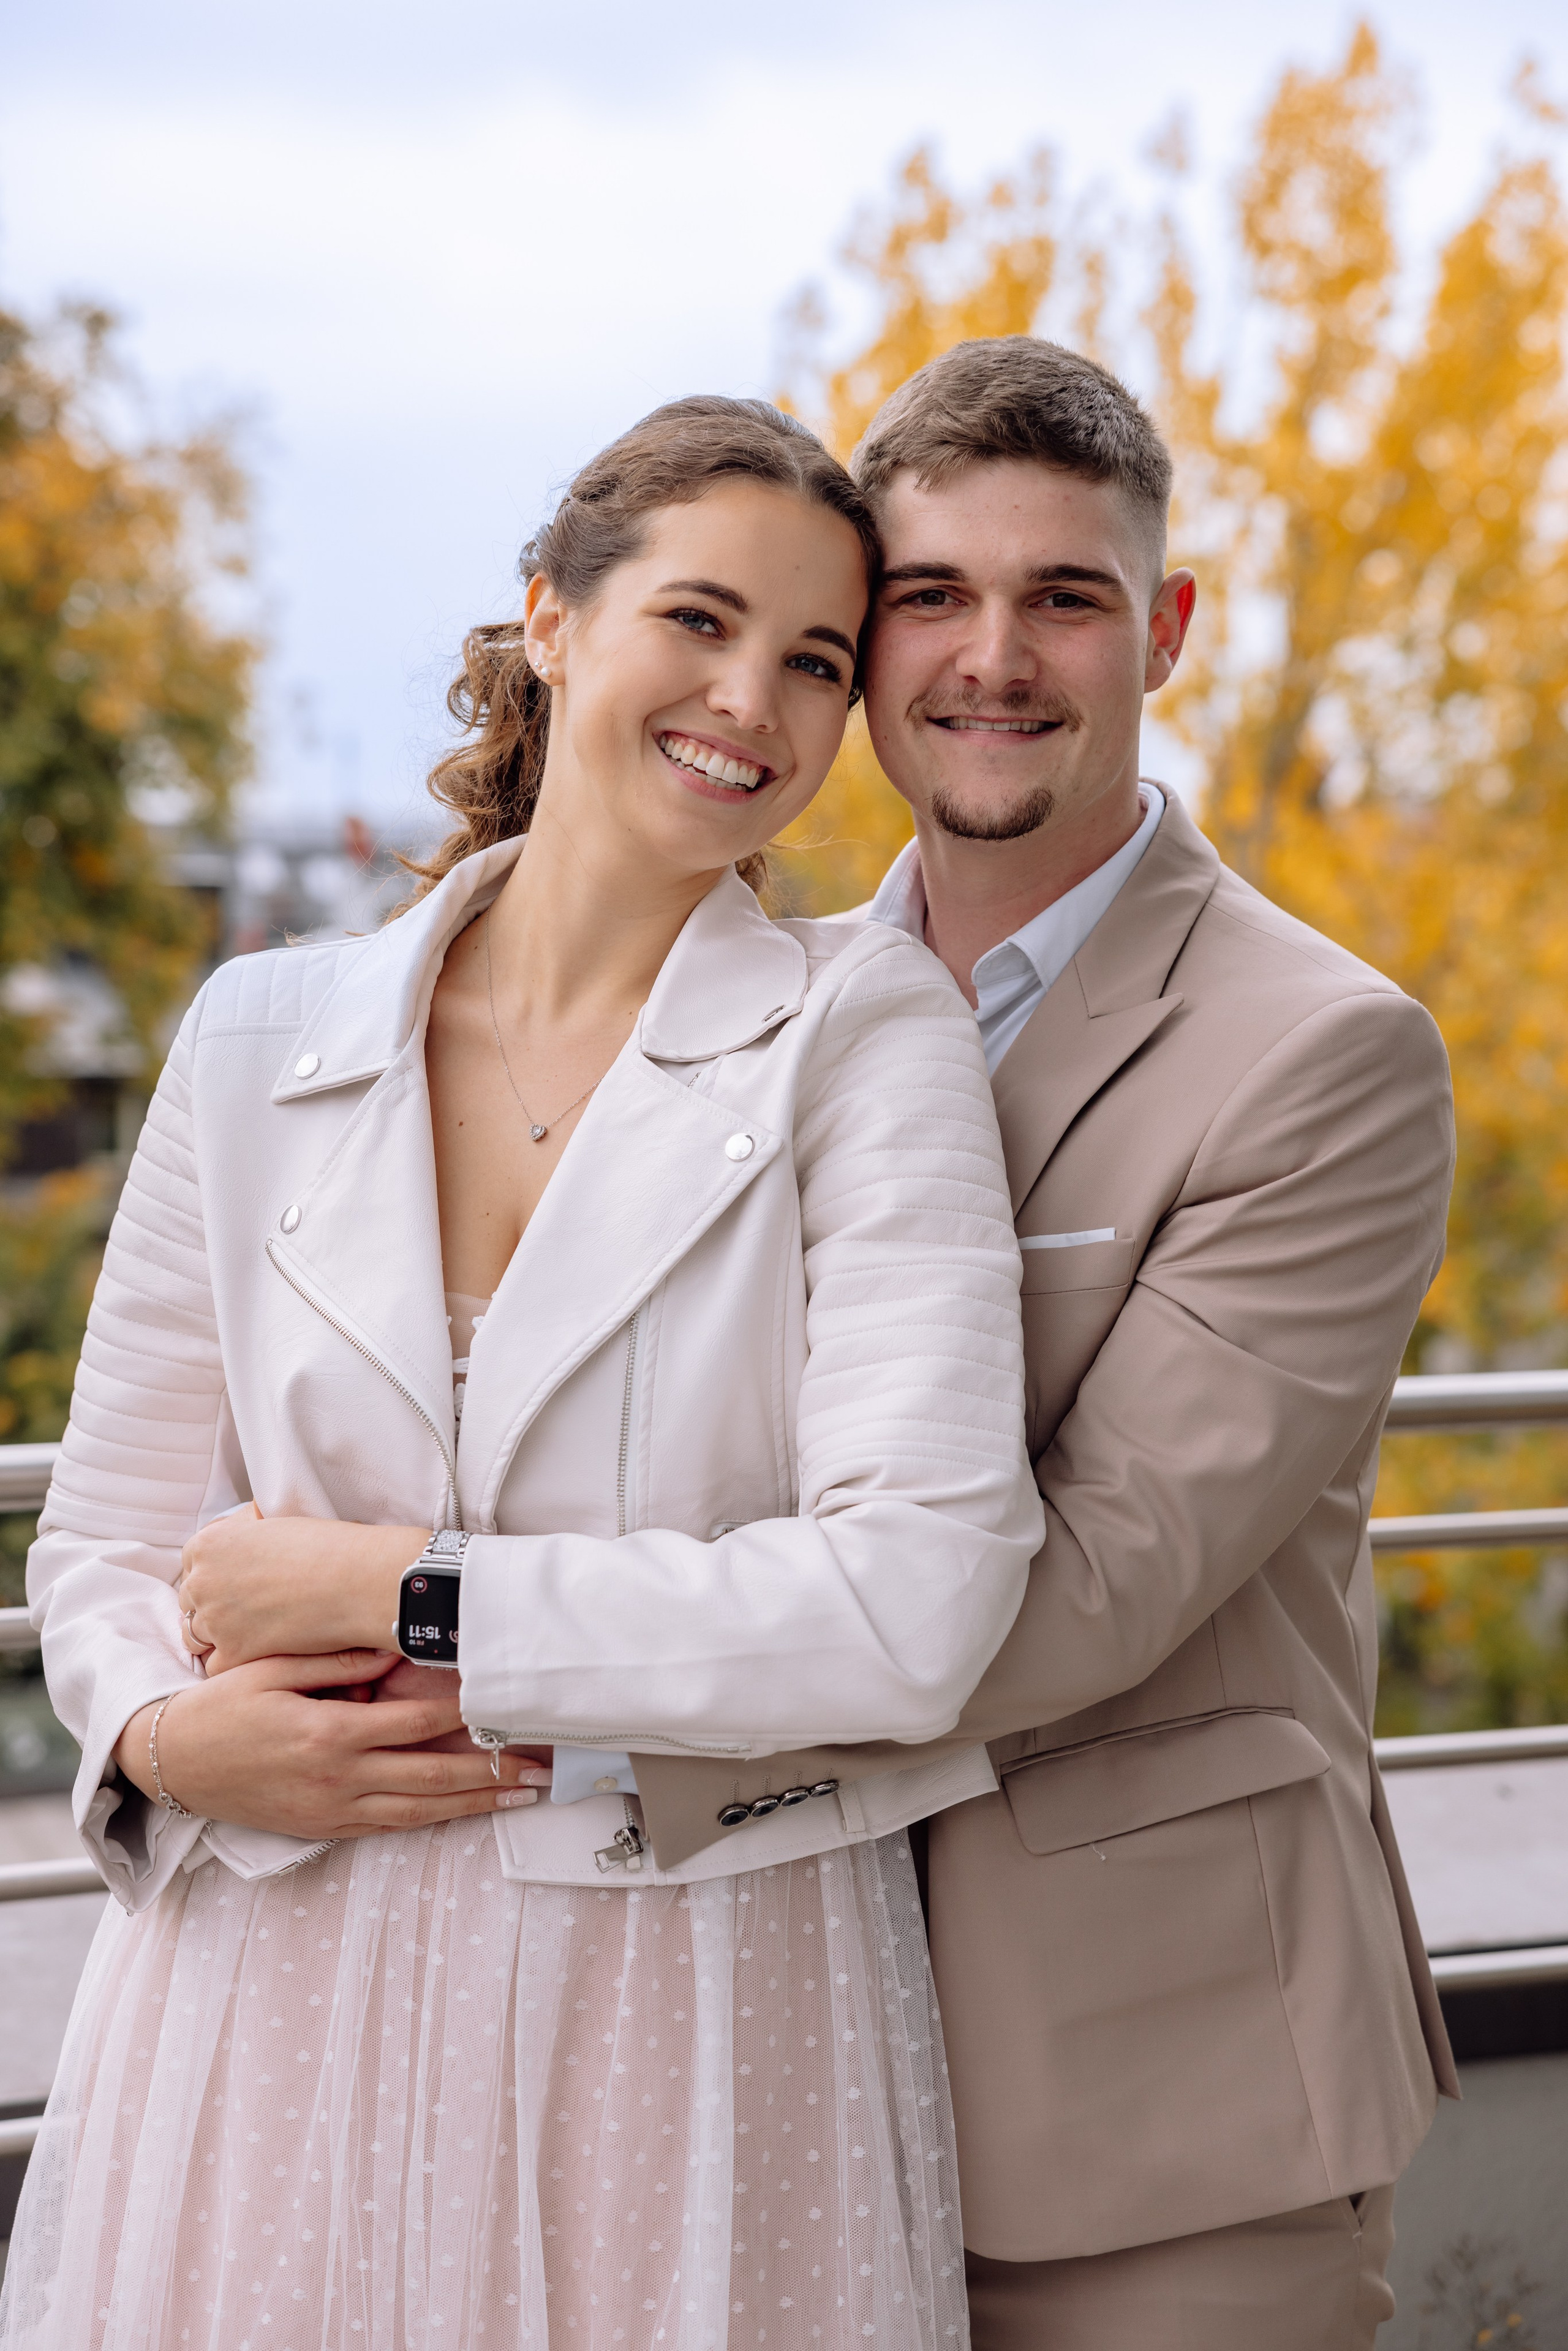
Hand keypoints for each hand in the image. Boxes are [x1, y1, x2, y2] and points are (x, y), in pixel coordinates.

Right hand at [114, 1650, 550, 1840]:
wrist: (172, 1763)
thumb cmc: (222, 1707)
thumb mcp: (272, 1668)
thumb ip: (336, 1660)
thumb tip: (391, 1647)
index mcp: (328, 1733)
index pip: (415, 1724)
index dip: (466, 1716)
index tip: (505, 1704)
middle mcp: (338, 1778)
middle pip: (432, 1777)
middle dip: (492, 1772)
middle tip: (541, 1766)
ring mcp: (333, 1809)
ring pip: (420, 1810)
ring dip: (476, 1803)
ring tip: (522, 1795)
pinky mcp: (324, 1827)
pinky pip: (390, 1826)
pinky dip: (434, 1820)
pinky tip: (465, 1812)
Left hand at [179, 1508, 430, 1672]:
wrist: (357, 1579)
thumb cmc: (330, 1545)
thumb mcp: (276, 1522)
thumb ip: (247, 1533)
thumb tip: (246, 1532)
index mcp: (210, 1544)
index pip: (192, 1565)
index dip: (214, 1575)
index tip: (232, 1583)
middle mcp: (203, 1581)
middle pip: (191, 1602)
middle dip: (213, 1607)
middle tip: (245, 1612)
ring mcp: (215, 1620)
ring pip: (196, 1637)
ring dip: (217, 1638)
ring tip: (249, 1636)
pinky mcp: (234, 1654)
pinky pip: (216, 1667)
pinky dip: (234, 1665)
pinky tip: (256, 1657)